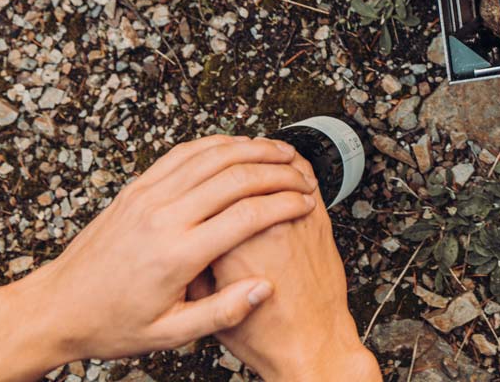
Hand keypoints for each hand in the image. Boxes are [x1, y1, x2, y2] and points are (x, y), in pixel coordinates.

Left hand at [6, 135, 319, 363]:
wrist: (57, 307)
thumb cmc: (111, 324)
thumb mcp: (168, 334)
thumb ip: (221, 312)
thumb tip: (265, 289)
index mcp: (176, 255)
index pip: (246, 216)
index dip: (284, 205)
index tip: (306, 204)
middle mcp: (162, 217)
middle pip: (235, 177)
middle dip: (277, 171)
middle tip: (302, 175)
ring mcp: (147, 197)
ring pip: (210, 156)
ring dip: (251, 149)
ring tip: (280, 151)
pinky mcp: (136, 189)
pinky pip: (182, 154)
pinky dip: (215, 144)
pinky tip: (236, 146)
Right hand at [196, 161, 380, 381]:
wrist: (311, 346)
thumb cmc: (261, 334)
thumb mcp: (200, 310)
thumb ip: (188, 268)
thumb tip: (182, 237)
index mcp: (221, 246)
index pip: (206, 190)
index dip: (203, 176)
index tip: (200, 177)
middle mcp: (257, 227)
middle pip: (239, 170)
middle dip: (236, 156)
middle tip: (231, 156)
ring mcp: (291, 219)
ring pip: (275, 165)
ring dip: (265, 152)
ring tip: (257, 154)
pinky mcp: (317, 220)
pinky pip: (304, 174)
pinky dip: (294, 163)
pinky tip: (287, 164)